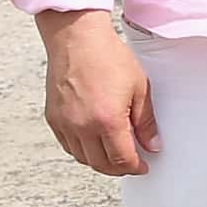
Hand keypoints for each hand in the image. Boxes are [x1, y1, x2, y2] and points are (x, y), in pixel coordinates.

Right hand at [39, 9, 159, 176]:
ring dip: (99, 161)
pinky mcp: (53, 118)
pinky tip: (94, 142)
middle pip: (101, 164)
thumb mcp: (139, 88)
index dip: (135, 167)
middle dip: (119, 168)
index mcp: (107, 120)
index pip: (122, 160)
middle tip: (131, 163)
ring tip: (114, 153)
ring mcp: (65, 124)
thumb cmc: (108, 57)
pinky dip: (82, 150)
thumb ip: (146, 122)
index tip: (143, 166)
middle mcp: (82, 126)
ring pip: (82, 158)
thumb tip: (152, 145)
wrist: (77, 38)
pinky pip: (68, 145)